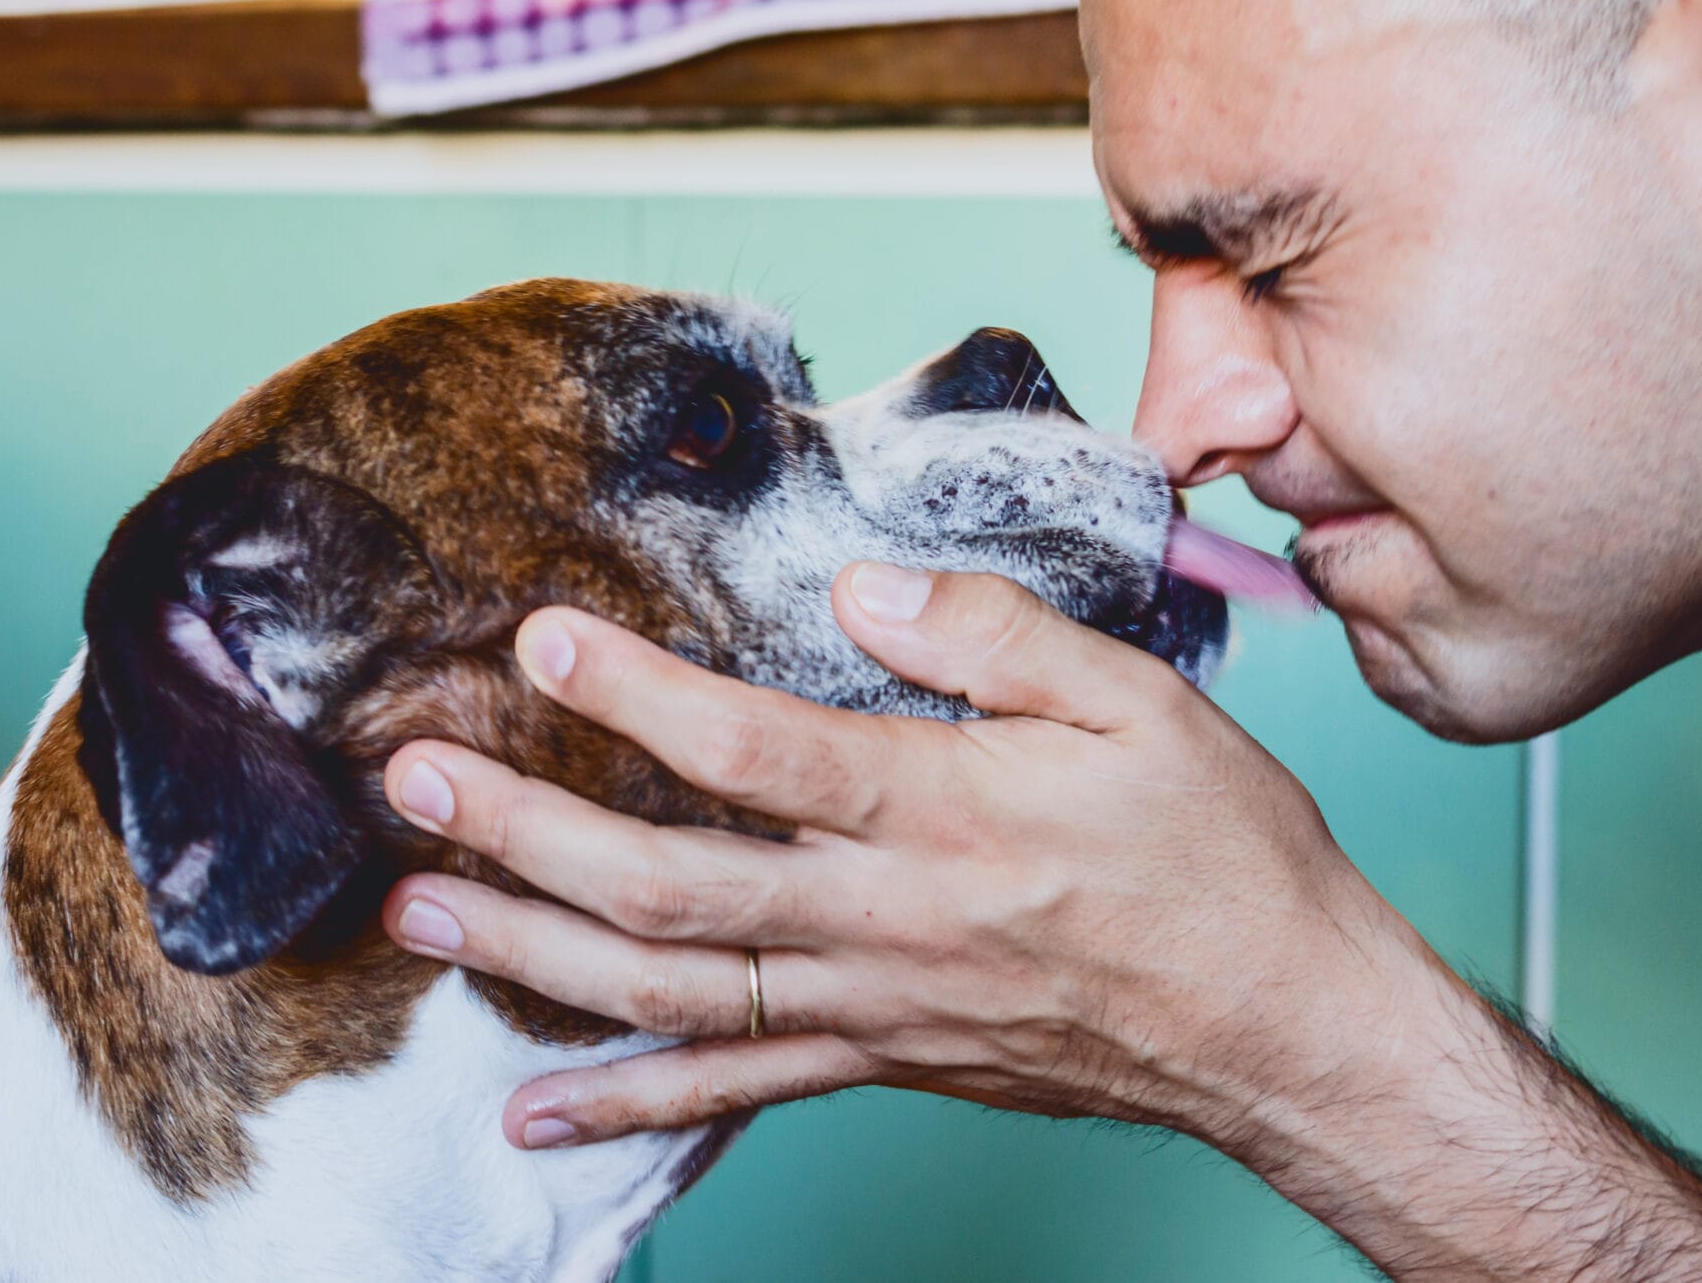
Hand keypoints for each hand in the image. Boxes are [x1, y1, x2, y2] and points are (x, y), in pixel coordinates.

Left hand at [378, 562, 1437, 1160]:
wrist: (1287, 1029)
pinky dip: (624, 1107)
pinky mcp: (881, 1060)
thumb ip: (989, 633)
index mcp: (944, 811)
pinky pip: (732, 1092)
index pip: (757, 747)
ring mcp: (872, 1005)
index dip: (638, 694)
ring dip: (530, 956)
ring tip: (417, 915)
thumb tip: (859, 587)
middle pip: (668, 884)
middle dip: (524, 832)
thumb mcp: (1138, 699)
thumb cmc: (1221, 856)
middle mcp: (885, 919)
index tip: (544, 636)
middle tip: (414, 778)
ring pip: (668, 994)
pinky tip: (530, 1115)